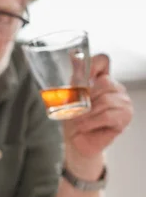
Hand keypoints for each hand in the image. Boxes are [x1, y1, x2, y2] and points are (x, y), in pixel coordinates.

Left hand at [63, 54, 132, 175]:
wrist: (76, 141)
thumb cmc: (74, 119)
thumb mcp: (70, 96)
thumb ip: (75, 76)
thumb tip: (73, 54)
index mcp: (101, 78)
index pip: (102, 60)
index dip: (91, 65)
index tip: (80, 78)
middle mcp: (115, 87)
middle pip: (104, 82)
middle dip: (86, 97)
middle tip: (76, 110)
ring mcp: (123, 101)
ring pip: (106, 100)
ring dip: (87, 113)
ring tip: (79, 121)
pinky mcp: (125, 116)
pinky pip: (108, 115)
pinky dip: (92, 122)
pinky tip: (85, 126)